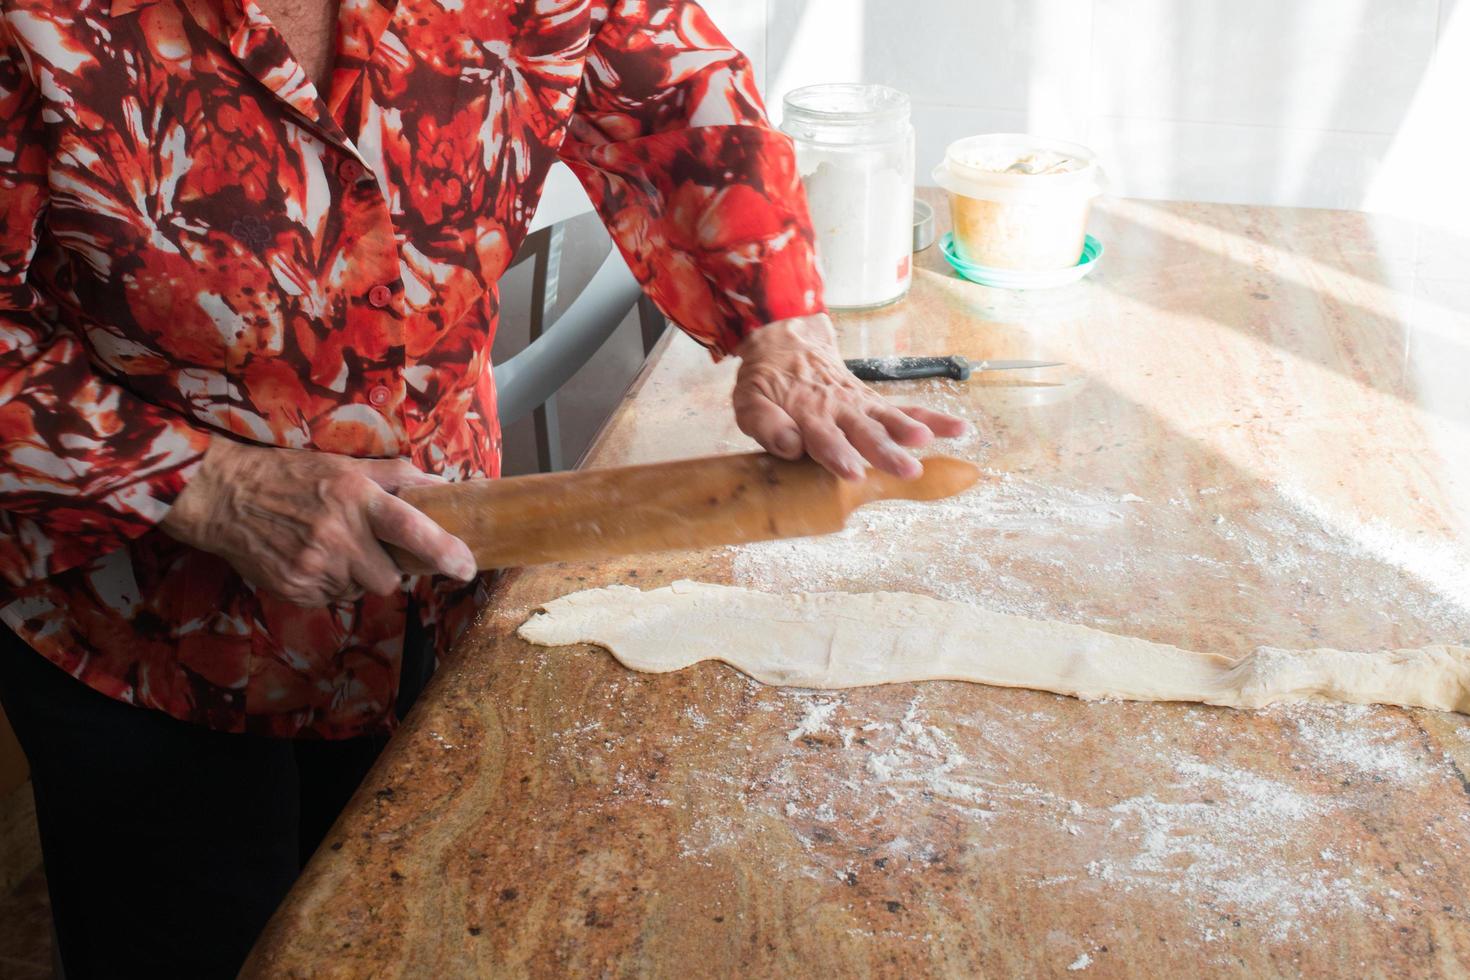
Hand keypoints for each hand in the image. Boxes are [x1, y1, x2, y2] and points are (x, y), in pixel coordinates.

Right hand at [161, 439, 476, 606]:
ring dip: (356, 576)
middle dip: (387, 569)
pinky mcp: (294, 589)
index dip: (444, 551)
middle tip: (369, 548)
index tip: (466, 567)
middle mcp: (337, 536)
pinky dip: (329, 584)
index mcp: (355, 499)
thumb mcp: (343, 464)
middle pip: (390, 579)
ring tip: (331, 548)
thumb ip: (395, 477)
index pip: (412, 529)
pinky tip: (310, 559)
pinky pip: (331, 599)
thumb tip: (440, 486)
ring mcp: (313, 567)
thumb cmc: (289, 475)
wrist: (223, 496)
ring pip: (360, 591)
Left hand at [732, 314, 969, 479]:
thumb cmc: (765, 380)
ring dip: (908, 432)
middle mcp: (838, 409)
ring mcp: (858, 404)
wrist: (784, 338)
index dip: (839, 455)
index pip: (824, 438)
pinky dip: (932, 418)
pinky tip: (958, 429)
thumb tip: (791, 447)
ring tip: (929, 442)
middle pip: (864, 432)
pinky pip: (904, 408)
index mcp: (806, 412)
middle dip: (884, 451)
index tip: (854, 472)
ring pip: (888, 418)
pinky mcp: (872, 402)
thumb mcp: (749, 401)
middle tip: (906, 468)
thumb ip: (766, 424)